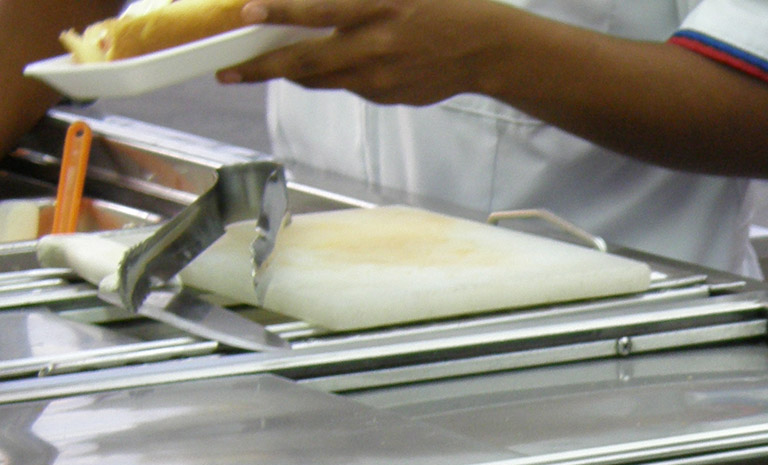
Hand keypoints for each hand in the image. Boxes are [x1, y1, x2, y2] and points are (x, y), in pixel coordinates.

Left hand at [217, 0, 515, 105]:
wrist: (485, 47)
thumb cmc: (440, 3)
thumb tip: (309, 0)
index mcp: (377, 7)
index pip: (318, 10)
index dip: (280, 12)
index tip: (245, 12)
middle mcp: (375, 46)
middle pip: (306, 62)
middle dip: (261, 67)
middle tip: (227, 71)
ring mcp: (381, 78)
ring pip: (322, 78)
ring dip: (290, 72)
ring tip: (262, 66)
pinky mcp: (388, 96)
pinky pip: (350, 84)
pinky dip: (337, 72)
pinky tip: (347, 59)